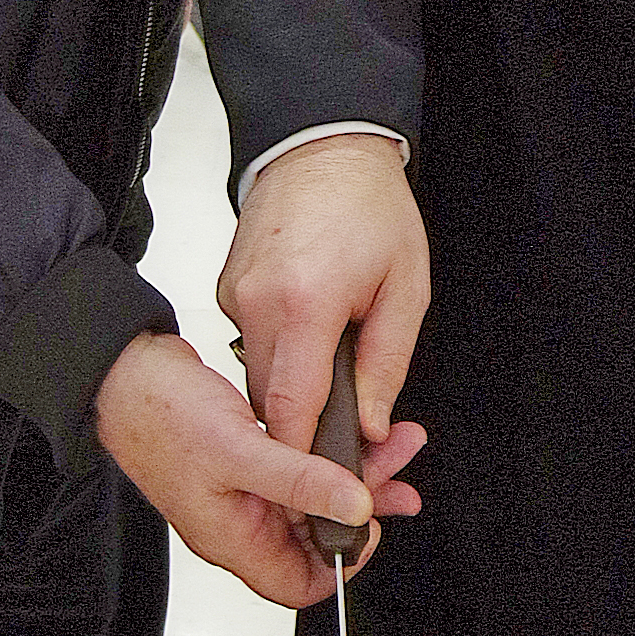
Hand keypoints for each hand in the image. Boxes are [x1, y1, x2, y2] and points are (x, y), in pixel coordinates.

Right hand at [94, 332, 425, 610]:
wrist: (123, 371)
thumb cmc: (160, 415)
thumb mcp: (240, 451)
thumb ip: (299, 482)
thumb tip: (355, 508)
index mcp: (233, 538)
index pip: (300, 584)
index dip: (342, 563)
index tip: (370, 525)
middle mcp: (240, 522)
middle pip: (317, 536)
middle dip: (364, 509)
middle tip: (397, 480)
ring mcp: (243, 492)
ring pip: (314, 499)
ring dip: (357, 476)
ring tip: (393, 447)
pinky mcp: (247, 460)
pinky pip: (301, 469)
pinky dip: (332, 454)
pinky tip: (355, 434)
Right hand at [216, 134, 430, 462]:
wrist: (323, 146)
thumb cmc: (370, 206)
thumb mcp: (405, 289)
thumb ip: (386, 366)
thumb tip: (369, 424)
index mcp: (304, 302)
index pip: (292, 406)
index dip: (306, 458)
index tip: (325, 489)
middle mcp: (258, 302)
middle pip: (271, 400)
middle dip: (306, 428)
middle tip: (352, 437)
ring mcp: (235, 295)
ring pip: (260, 374)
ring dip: (296, 387)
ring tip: (340, 368)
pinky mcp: (229, 289)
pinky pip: (255, 342)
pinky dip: (284, 352)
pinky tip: (314, 328)